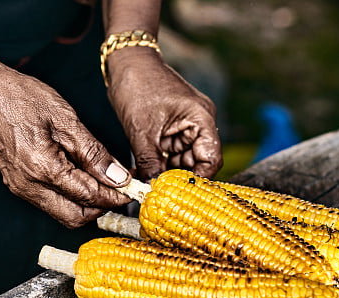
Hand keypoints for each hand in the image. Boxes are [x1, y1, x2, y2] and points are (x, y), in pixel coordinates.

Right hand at [0, 13, 131, 227]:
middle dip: (102, 208)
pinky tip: (83, 178)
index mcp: (42, 169)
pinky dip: (71, 198)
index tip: (135, 190)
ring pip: (63, 214)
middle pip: (77, 217)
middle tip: (121, 190)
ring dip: (87, 205)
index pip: (89, 196)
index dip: (116, 196)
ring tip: (105, 183)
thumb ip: (93, 153)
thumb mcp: (65, 119)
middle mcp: (28, 187)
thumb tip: (119, 178)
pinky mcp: (17, 185)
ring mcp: (20, 189)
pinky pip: (50, 203)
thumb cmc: (20, 97)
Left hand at [106, 47, 221, 179]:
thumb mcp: (141, 131)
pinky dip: (162, 163)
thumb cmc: (137, 85)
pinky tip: (147, 172)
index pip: (212, 159)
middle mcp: (200, 122)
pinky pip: (174, 152)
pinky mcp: (175, 127)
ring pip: (184, 160)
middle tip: (159, 192)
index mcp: (201, 119)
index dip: (198, 179)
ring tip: (148, 182)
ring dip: (168, 172)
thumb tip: (152, 189)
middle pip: (199, 162)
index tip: (179, 194)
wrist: (126, 62)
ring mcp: (188, 125)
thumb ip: (150, 163)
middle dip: (180, 178)